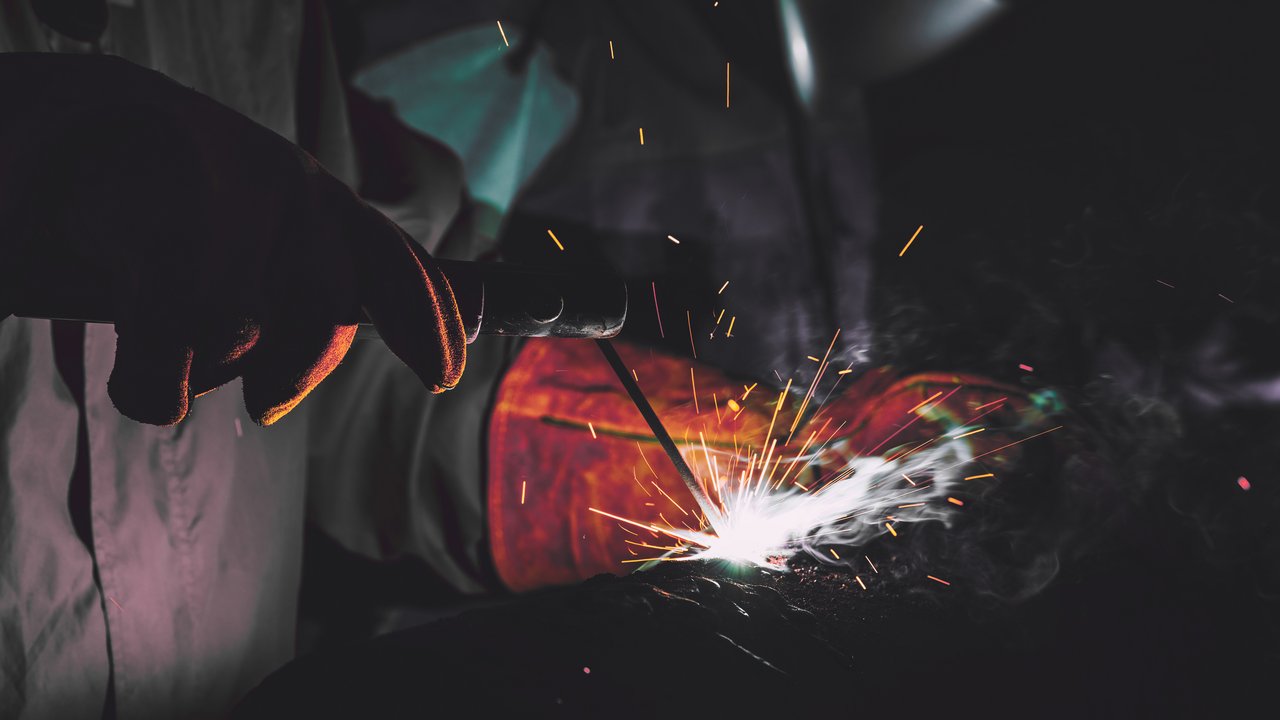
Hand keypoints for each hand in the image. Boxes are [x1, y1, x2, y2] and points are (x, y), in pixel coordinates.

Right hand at [0, 53, 465, 424]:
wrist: (69, 145)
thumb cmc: (186, 217)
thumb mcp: (278, 243)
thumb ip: (362, 278)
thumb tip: (463, 317)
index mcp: (328, 203)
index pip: (395, 267)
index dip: (426, 324)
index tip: (443, 379)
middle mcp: (290, 186)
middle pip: (324, 315)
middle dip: (292, 370)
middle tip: (263, 396)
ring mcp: (222, 191)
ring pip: (240, 334)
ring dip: (205, 363)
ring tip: (171, 331)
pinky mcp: (152, 215)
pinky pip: (172, 344)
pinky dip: (154, 383)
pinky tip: (143, 373)